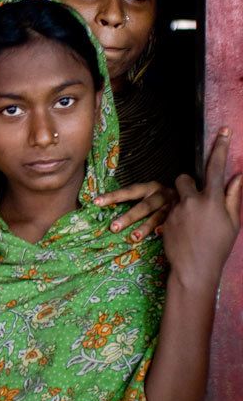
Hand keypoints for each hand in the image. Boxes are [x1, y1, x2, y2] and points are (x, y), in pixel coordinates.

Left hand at [94, 181, 175, 241]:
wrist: (193, 194)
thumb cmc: (162, 198)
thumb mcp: (149, 194)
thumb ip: (134, 200)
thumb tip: (105, 207)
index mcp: (149, 187)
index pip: (128, 191)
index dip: (113, 196)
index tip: (96, 202)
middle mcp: (160, 194)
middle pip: (143, 206)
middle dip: (129, 217)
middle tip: (113, 228)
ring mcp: (172, 206)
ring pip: (157, 216)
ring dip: (145, 227)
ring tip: (134, 238)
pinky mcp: (180, 216)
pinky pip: (172, 223)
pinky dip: (165, 228)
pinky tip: (159, 234)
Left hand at [161, 128, 241, 289]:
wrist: (194, 269)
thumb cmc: (218, 247)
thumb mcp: (232, 222)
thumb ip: (233, 197)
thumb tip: (239, 176)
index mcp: (212, 200)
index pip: (216, 167)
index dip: (220, 147)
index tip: (223, 131)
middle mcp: (192, 201)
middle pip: (184, 178)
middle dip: (188, 185)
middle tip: (197, 201)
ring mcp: (176, 210)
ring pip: (174, 194)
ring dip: (181, 201)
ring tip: (190, 221)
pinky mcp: (164, 220)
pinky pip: (169, 211)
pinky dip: (176, 217)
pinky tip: (184, 233)